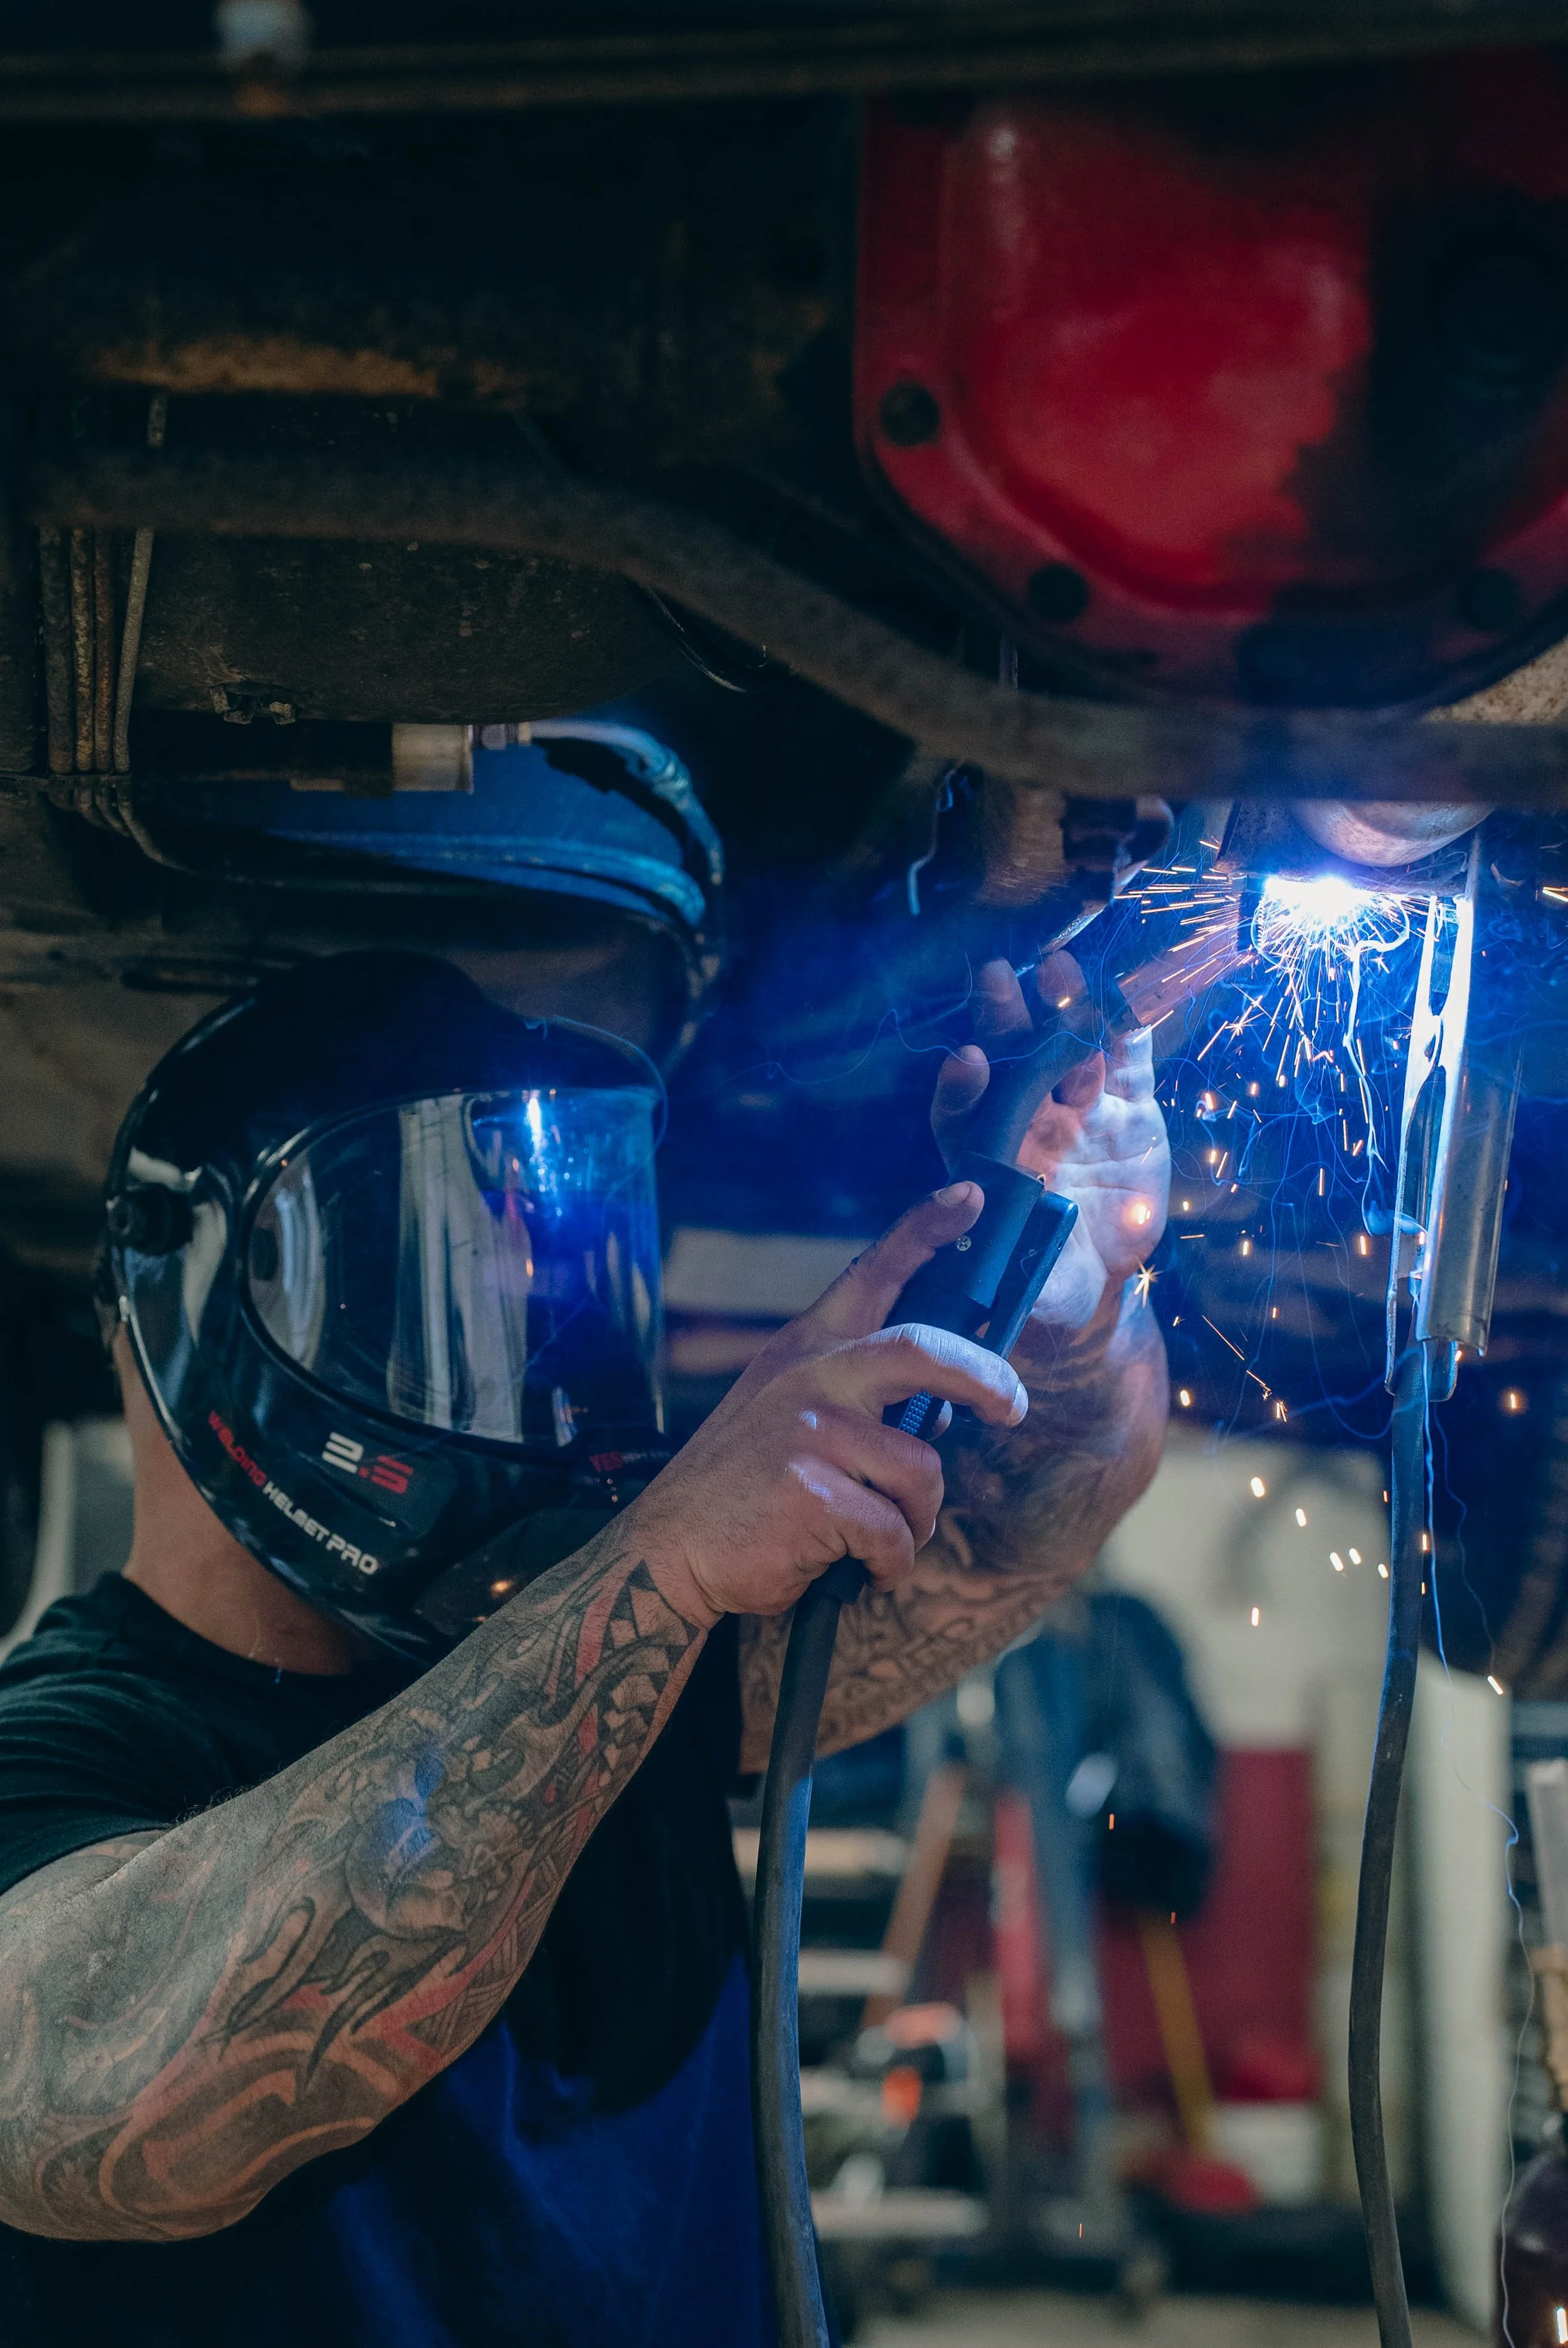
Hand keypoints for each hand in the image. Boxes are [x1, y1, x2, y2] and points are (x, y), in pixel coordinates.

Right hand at [625, 1188, 1025, 1626]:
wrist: (672, 1550)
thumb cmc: (746, 1489)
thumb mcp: (788, 1414)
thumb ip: (856, 1397)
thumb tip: (942, 1411)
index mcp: (808, 1349)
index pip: (872, 1273)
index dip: (924, 1230)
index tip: (970, 1196)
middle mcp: (810, 1376)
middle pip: (924, 1350)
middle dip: (986, 1379)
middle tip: (1013, 1408)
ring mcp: (809, 1431)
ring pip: (921, 1468)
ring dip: (918, 1517)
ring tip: (886, 1535)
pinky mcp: (812, 1491)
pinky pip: (894, 1530)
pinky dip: (890, 1561)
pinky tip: (862, 1566)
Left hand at [931, 951, 1170, 1334]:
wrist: (1097, 1281)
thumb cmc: (1044, 1282)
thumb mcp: (1027, 1282)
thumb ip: (1013, 1257)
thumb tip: (987, 1242)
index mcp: (991, 1155)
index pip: (965, 1112)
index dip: (963, 1088)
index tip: (965, 1062)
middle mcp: (1027, 1120)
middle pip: (1010, 1059)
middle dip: (1002, 1018)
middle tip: (996, 977)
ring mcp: (1078, 1108)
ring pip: (1065, 1047)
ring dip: (1062, 1007)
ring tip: (1058, 967)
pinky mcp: (1128, 1109)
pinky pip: (1126, 1060)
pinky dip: (1127, 1027)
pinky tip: (1130, 992)